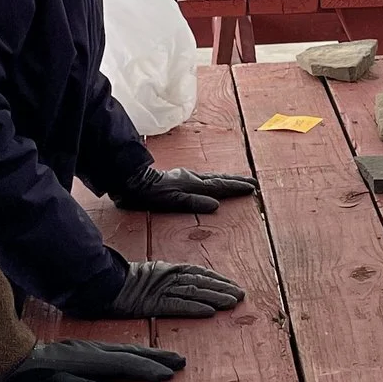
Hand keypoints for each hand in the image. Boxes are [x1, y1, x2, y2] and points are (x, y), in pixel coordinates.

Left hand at [3, 338, 186, 381]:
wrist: (4, 355)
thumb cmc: (23, 377)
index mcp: (85, 360)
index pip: (123, 364)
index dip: (147, 368)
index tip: (168, 374)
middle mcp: (90, 351)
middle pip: (130, 352)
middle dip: (156, 357)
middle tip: (181, 361)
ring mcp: (86, 349)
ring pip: (124, 349)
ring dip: (148, 353)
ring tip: (167, 358)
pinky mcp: (81, 351)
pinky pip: (115, 351)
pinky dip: (132, 354)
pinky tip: (134, 358)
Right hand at [105, 260, 244, 318]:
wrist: (95, 284)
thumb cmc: (115, 281)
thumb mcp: (142, 275)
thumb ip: (159, 278)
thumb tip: (176, 284)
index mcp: (164, 268)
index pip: (196, 272)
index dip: (216, 278)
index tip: (232, 285)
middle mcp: (165, 276)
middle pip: (199, 281)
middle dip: (222, 287)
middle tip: (241, 294)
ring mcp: (158, 289)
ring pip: (193, 292)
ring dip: (215, 297)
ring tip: (233, 302)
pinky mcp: (151, 303)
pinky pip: (176, 305)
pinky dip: (194, 308)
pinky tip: (209, 312)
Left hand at [110, 167, 256, 215]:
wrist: (129, 181)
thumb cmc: (149, 195)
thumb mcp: (170, 201)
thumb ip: (193, 202)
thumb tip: (216, 204)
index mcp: (193, 184)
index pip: (220, 186)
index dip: (237, 187)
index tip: (252, 188)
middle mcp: (192, 178)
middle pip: (220, 179)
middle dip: (237, 181)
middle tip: (253, 182)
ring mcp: (186, 177)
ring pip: (212, 178)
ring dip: (228, 179)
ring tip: (239, 181)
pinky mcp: (179, 178)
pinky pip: (204, 179)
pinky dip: (215, 180)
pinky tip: (213, 183)